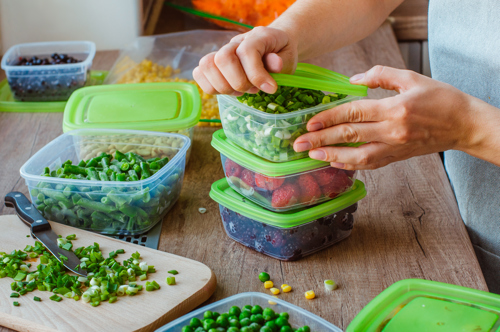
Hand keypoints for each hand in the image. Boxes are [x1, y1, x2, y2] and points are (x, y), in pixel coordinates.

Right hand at [193, 26, 297, 94]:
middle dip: (238, 82)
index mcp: (257, 36)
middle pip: (222, 58)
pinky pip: (199, 73)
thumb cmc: (281, 54)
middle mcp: (236, 42)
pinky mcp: (213, 63)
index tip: (270, 88)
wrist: (274, 46)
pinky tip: (229, 90)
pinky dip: (211, 87)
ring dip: (224, 86)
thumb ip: (282, 61)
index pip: (246, 52)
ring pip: (206, 66)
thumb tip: (275, 65)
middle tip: (253, 90)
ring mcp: (222, 51)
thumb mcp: (289, 57)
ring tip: (241, 91)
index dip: (256, 74)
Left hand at [293, 65, 476, 169]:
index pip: (353, 113)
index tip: (309, 123)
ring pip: (357, 156)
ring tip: (311, 156)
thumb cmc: (440, 98)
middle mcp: (392, 131)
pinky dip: (350, 164)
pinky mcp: (396, 158)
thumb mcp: (411, 78)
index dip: (328, 118)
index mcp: (394, 109)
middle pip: (350, 136)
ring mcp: (394, 148)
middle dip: (321, 140)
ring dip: (331, 156)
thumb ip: (380, 76)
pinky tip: (334, 162)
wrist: (464, 124)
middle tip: (298, 143)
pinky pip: (369, 164)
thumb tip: (351, 81)